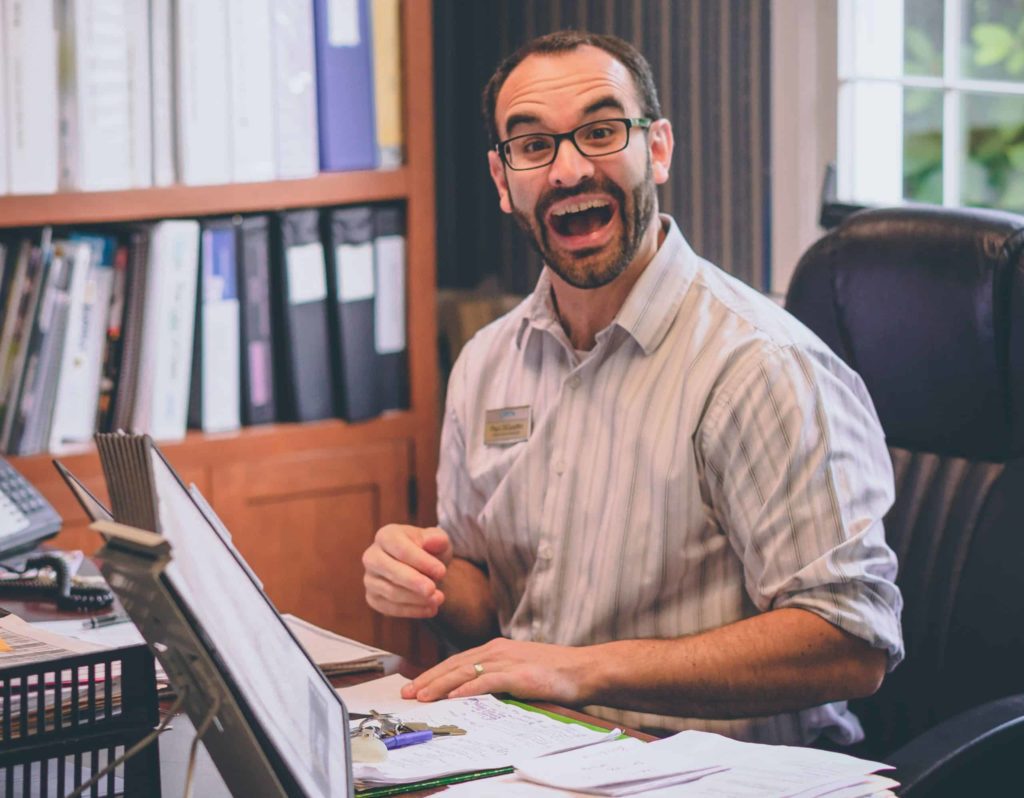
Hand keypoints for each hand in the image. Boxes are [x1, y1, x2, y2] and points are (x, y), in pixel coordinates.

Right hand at [362, 524, 452, 617]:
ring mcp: (370, 579)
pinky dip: (412, 611)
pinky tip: (431, 609)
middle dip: (413, 582)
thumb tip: (435, 540)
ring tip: (438, 599)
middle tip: (432, 590)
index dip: (421, 561)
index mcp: (386, 536)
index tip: (442, 572)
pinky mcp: (373, 599)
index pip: (401, 549)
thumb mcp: (437, 540)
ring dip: (416, 598)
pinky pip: (390, 608)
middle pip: (391, 571)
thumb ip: (437, 538)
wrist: (423, 567)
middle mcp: (372, 557)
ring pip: (391, 592)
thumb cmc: (429, 549)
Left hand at [401, 638, 592, 704]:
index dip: (433, 673)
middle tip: (407, 694)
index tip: (414, 686)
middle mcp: (497, 650)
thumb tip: (473, 691)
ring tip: (421, 696)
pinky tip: (453, 696)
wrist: (583, 669)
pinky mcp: (518, 674)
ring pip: (464, 671)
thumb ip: (497, 676)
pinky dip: (468, 687)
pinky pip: (487, 681)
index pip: (456, 661)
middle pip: (454, 664)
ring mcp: (507, 660)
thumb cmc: (554, 673)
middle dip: (428, 680)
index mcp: (496, 649)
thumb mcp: (519, 669)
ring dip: (440, 684)